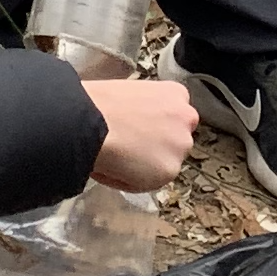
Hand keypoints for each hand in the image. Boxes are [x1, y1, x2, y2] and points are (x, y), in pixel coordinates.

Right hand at [85, 76, 196, 191]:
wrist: (90, 122)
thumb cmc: (100, 104)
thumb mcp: (132, 93)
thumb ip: (147, 110)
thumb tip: (141, 126)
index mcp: (176, 93)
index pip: (175, 116)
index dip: (155, 126)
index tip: (141, 130)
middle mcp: (186, 118)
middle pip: (175, 140)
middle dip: (157, 146)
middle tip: (130, 147)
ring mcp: (181, 145)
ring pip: (165, 162)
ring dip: (147, 165)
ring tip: (120, 158)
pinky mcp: (170, 169)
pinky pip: (151, 182)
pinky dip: (134, 181)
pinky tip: (116, 168)